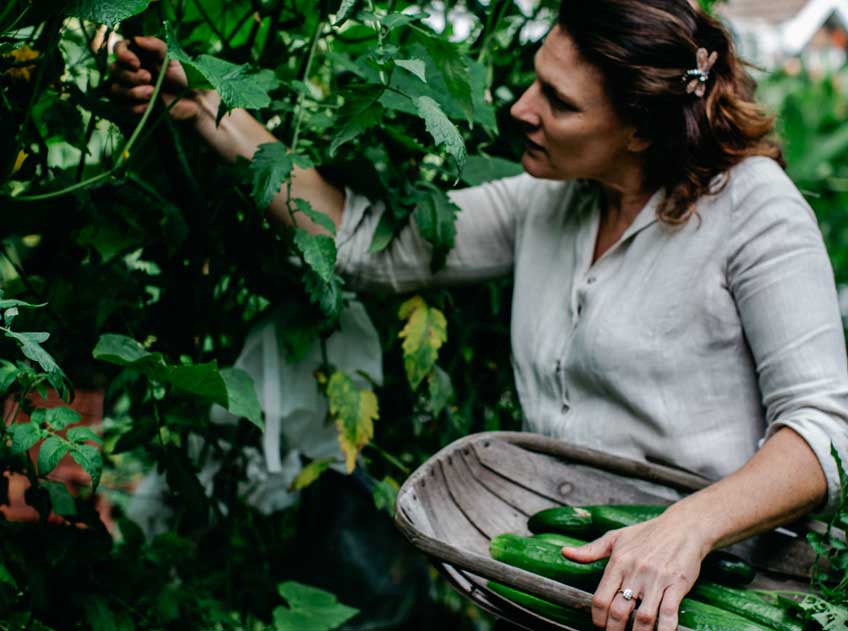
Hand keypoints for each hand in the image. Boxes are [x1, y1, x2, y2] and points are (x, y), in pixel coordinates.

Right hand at [108, 35, 198, 120]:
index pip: (118, 48)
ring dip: (133, 92)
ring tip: (152, 93)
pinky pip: (121, 107)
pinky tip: (149, 106)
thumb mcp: (171, 58)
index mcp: (136, 55)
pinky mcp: (130, 107)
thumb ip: (155, 46)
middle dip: (131, 76)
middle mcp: (128, 70)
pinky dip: (134, 107)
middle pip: (114, 70)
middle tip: (149, 78)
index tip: (136, 63)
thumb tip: (136, 39)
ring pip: (115, 89)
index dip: (122, 55)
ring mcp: (127, 89)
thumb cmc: (181, 77)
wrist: (190, 101)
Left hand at [561, 512, 709, 630]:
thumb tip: (565, 552)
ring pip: (643, 618)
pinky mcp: (677, 584)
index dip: (598, 619)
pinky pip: (669, 614)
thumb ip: (590, 550)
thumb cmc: (647, 534)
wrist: (683, 526)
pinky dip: (664, 630)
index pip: (600, 598)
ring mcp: (656, 579)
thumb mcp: (615, 537)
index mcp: (618, 562)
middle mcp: (635, 571)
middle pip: (619, 612)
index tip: (600, 625)